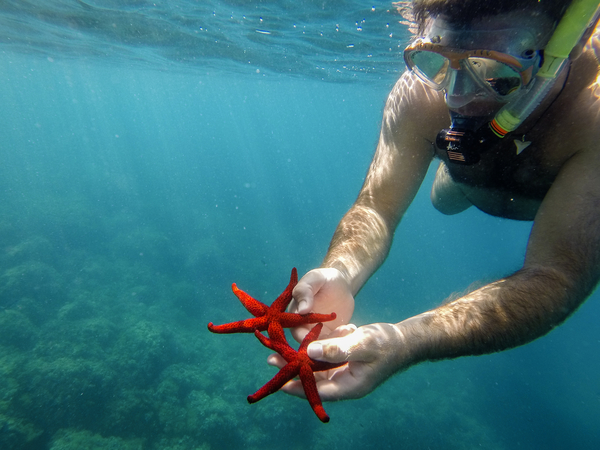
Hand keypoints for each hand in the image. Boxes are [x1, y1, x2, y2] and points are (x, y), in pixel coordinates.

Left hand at [268, 322, 415, 400]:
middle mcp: (346, 382)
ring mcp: (347, 372)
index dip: (298, 387)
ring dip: (303, 357)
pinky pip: (328, 357)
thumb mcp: (362, 343)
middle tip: (272, 360)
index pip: (318, 391)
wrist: (407, 340)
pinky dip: (319, 348)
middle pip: (314, 379)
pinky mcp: (348, 361)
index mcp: (350, 386)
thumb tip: (309, 351)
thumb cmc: (388, 343)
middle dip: (294, 369)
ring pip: (318, 367)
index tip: (279, 381)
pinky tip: (312, 336)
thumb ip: (337, 348)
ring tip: (282, 349)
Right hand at [289, 268, 354, 340]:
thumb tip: (301, 310)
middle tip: (339, 332)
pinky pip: (334, 343)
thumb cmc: (324, 278)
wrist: (340, 284)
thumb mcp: (314, 279)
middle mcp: (302, 327)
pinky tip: (350, 328)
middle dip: (324, 343)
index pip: (295, 330)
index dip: (305, 334)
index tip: (320, 328)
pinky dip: (342, 339)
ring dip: (335, 341)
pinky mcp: (329, 336)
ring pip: (323, 346)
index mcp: (293, 314)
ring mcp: (316, 333)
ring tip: (347, 328)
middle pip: (309, 343)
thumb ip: (305, 291)